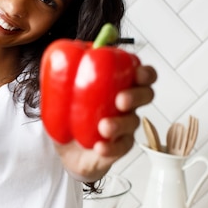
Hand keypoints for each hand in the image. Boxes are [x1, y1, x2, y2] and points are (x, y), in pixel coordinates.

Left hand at [55, 63, 156, 181]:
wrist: (68, 151)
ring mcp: (125, 126)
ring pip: (132, 122)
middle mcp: (126, 105)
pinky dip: (111, 147)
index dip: (145, 73)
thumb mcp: (61, 95)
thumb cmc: (71, 117)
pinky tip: (100, 146)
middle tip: (121, 99)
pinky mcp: (119, 147)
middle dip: (136, 95)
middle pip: (145, 95)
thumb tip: (61, 56)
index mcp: (118, 85)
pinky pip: (121, 147)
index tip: (137, 73)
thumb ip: (63, 76)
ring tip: (104, 126)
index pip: (141, 75)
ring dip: (120, 123)